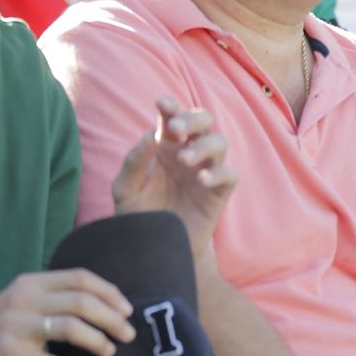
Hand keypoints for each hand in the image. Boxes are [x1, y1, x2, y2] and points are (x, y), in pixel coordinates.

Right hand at [0, 268, 135, 355]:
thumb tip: (103, 310)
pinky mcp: (7, 354)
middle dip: (112, 318)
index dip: (109, 292)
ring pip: (70, 327)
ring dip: (97, 341)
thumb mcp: (20, 307)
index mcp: (29, 283)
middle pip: (81, 301)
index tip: (127, 310)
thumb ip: (52, 302)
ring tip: (108, 353)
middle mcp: (22, 298)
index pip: (80, 277)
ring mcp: (14, 325)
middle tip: (128, 335)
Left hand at [111, 97, 237, 251]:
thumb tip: (150, 134)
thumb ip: (134, 162)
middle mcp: (188, 154)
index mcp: (166, 147)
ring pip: (220, 142)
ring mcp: (206, 172)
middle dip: (192, 119)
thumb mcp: (125, 190)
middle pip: (203, 121)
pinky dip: (219, 173)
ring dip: (204, 145)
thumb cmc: (139, 216)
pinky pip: (230, 174)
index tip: (162, 104)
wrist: (153, 251)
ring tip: (184, 159)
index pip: (173, 116)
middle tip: (176, 130)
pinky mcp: (218, 194)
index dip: (172, 105)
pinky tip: (201, 180)